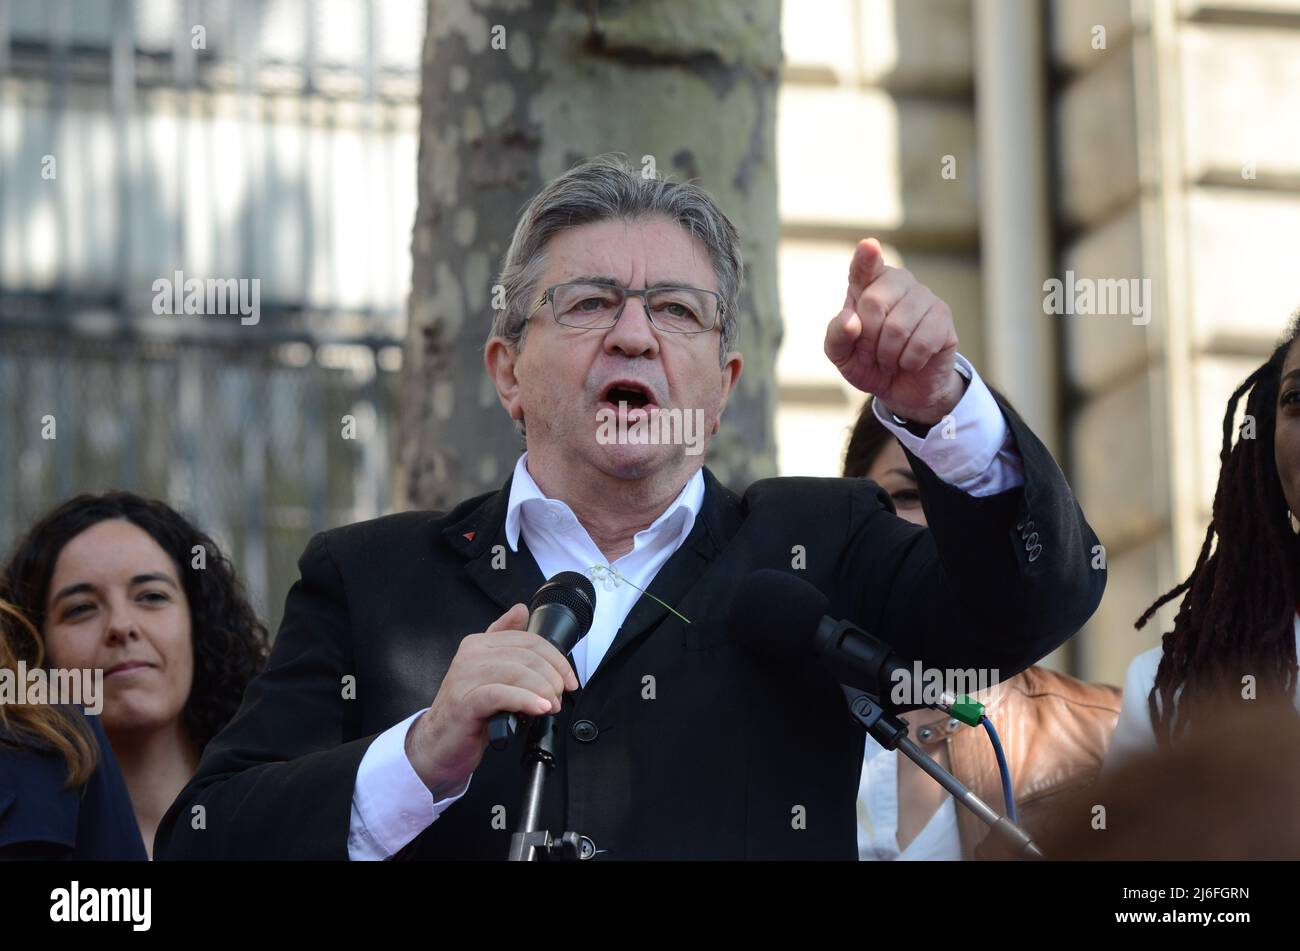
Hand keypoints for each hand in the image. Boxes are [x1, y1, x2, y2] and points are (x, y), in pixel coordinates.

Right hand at [404, 603, 578, 797]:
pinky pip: (501, 694)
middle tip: (559, 697)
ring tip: (550, 706)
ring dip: (543, 690)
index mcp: (478, 644)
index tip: (570, 680)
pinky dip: (525, 700)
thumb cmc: (469, 711)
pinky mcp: (464, 702)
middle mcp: (470, 655)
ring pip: (517, 672)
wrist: (439, 744)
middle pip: (527, 656)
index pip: (529, 640)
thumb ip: (503, 640)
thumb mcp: (489, 672)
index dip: (556, 659)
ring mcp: (464, 677)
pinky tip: (539, 709)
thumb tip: (520, 610)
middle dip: (552, 677)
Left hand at [824, 238, 963, 424]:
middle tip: (872, 352)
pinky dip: (908, 362)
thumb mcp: (841, 354)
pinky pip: (920, 343)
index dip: (866, 257)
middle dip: (868, 339)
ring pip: (898, 327)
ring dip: (888, 354)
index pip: (864, 266)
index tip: (869, 246)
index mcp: (867, 284)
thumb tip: (851, 321)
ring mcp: (924, 297)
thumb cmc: (868, 362)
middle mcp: (898, 282)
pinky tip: (910, 361)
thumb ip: (837, 336)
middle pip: (874, 302)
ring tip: (890, 357)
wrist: (902, 388)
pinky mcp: (943, 317)